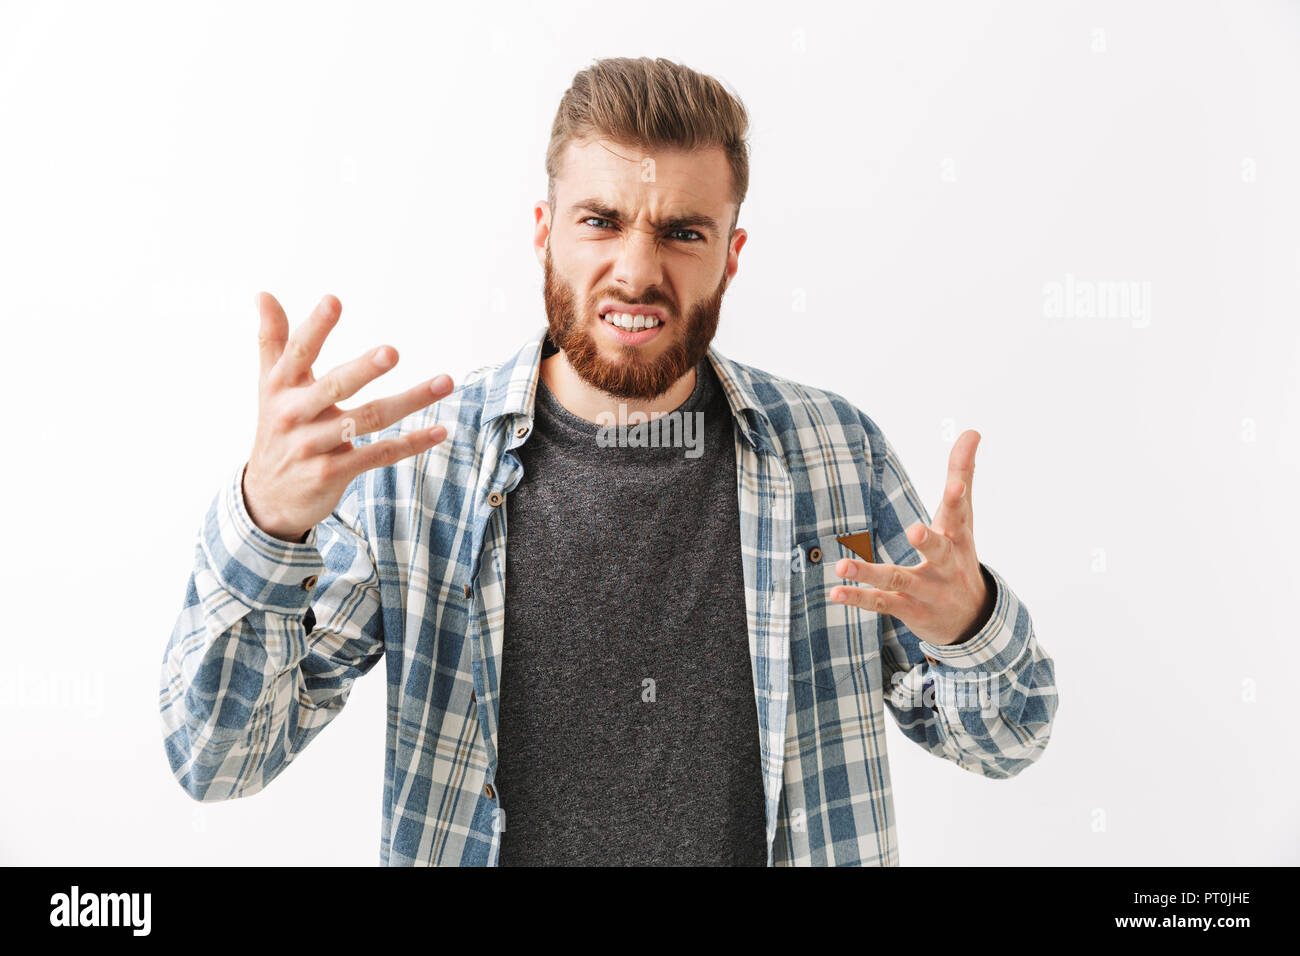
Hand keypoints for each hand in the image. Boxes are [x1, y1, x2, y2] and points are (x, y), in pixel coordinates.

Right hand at [242, 292, 454, 541]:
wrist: (266, 498)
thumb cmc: (277, 429)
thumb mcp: (269, 386)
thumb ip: (272, 340)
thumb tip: (263, 293)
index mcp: (280, 388)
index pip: (299, 352)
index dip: (315, 326)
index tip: (334, 300)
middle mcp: (295, 415)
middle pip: (335, 386)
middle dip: (364, 369)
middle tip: (393, 352)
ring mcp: (313, 446)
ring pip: (368, 419)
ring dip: (410, 401)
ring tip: (445, 382)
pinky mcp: (332, 473)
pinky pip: (378, 454)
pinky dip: (410, 444)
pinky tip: (439, 431)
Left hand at [828, 429, 993, 645]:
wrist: (972, 618)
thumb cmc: (960, 555)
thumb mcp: (963, 518)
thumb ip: (963, 474)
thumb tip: (972, 430)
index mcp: (957, 537)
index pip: (959, 514)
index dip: (958, 498)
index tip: (956, 485)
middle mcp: (945, 564)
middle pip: (938, 551)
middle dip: (927, 540)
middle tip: (915, 529)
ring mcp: (926, 590)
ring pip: (898, 579)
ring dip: (870, 573)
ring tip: (842, 565)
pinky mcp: (907, 608)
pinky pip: (881, 603)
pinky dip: (858, 598)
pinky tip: (835, 593)